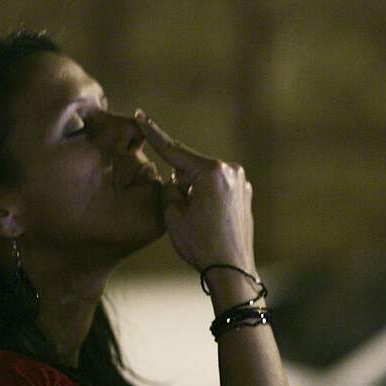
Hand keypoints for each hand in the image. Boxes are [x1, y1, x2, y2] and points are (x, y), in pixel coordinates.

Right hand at [134, 109, 254, 271]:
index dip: (153, 134)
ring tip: (198, 220)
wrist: (232, 270)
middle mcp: (230, 171)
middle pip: (190, 167)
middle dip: (179, 181)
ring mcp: (241, 182)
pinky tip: (208, 219)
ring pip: (203, 178)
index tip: (140, 115)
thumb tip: (177, 179)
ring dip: (193, 190)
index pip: (174, 151)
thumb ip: (170, 188)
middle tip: (182, 212)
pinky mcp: (245, 194)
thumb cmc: (201, 244)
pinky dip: (206, 196)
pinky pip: (217, 188)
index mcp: (211, 173)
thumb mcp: (173, 215)